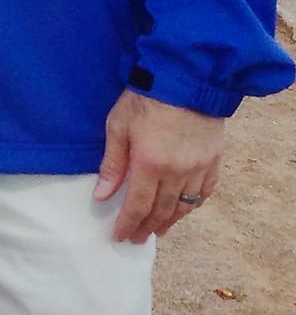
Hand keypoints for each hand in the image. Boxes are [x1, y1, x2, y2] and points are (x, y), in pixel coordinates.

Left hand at [94, 89, 223, 243]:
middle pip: (161, 210)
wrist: (186, 76)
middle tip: (137, 238)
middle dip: (147, 226)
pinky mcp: (213, 160)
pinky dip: (193, 205)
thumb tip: (102, 195)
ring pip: (184, 206)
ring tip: (158, 229)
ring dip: (170, 221)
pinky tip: (184, 209)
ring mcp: (198, 168)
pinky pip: (204, 192)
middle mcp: (177, 172)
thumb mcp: (118, 125)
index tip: (119, 236)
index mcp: (150, 164)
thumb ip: (112, 163)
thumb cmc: (146, 97)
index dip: (128, 224)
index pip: (138, 206)